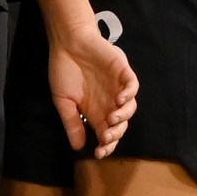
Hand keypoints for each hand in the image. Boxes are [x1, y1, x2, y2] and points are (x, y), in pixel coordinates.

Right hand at [50, 26, 138, 156]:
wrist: (67, 43)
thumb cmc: (64, 70)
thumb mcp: (63, 101)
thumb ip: (72, 123)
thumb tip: (77, 147)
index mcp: (95, 111)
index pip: (107, 133)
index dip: (106, 145)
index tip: (99, 152)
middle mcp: (109, 102)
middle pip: (120, 124)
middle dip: (115, 134)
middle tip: (106, 136)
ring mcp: (118, 87)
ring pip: (130, 107)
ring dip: (124, 116)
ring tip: (112, 117)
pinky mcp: (123, 72)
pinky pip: (133, 86)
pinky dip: (130, 94)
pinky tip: (121, 99)